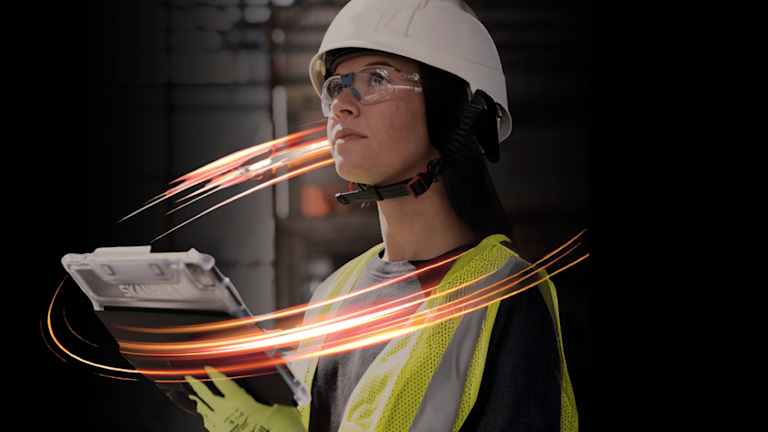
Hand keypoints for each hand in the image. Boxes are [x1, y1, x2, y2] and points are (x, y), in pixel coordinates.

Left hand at [185, 366, 305, 431]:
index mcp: (240, 401)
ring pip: (204, 410)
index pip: (223, 383)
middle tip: (188, 377)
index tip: (206, 366)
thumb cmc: (277, 428)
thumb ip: (271, 397)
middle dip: (196, 385)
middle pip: (206, 395)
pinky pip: (209, 424)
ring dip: (199, 401)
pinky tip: (205, 415)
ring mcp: (221, 425)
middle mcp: (226, 412)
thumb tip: (276, 387)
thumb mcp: (280, 407)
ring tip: (194, 395)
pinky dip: (205, 416)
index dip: (213, 373)